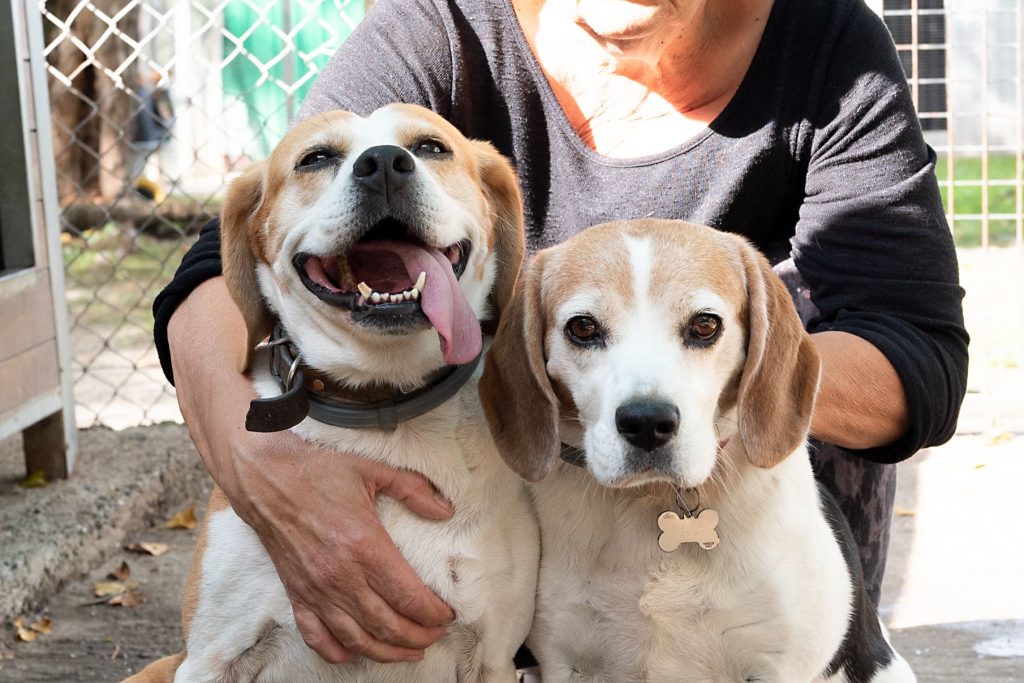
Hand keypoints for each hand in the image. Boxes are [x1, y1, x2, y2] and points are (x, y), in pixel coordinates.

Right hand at [228, 432, 455, 662]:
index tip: (447, 615)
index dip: (434, 614)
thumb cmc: (319, 473)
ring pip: (359, 640)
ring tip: (411, 651)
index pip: (410, 597)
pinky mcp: (296, 597)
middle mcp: (342, 577)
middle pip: (389, 626)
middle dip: (419, 637)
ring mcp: (317, 592)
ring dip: (388, 652)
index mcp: (366, 547)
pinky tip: (358, 652)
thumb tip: (446, 510)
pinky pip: (318, 638)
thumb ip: (413, 490)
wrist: (266, 480)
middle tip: (436, 635)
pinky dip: (339, 653)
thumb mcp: (373, 471)